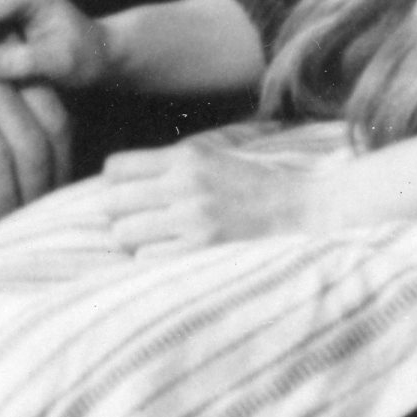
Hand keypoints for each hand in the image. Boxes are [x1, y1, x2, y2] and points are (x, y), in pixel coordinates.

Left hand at [96, 121, 347, 252]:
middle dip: (118, 213)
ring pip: (125, 235)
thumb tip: (120, 178)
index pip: (117, 168)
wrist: (305, 208)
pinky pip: (148, 261)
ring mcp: (193, 221)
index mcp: (187, 158)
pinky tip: (173, 254)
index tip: (127, 192)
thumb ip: (173, 164)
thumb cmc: (258, 183)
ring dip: (134, 240)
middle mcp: (185, 186)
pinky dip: (154, 259)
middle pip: (111, 204)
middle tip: (138, 219)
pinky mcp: (202, 252)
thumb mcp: (216, 156)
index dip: (115, 182)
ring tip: (155, 238)